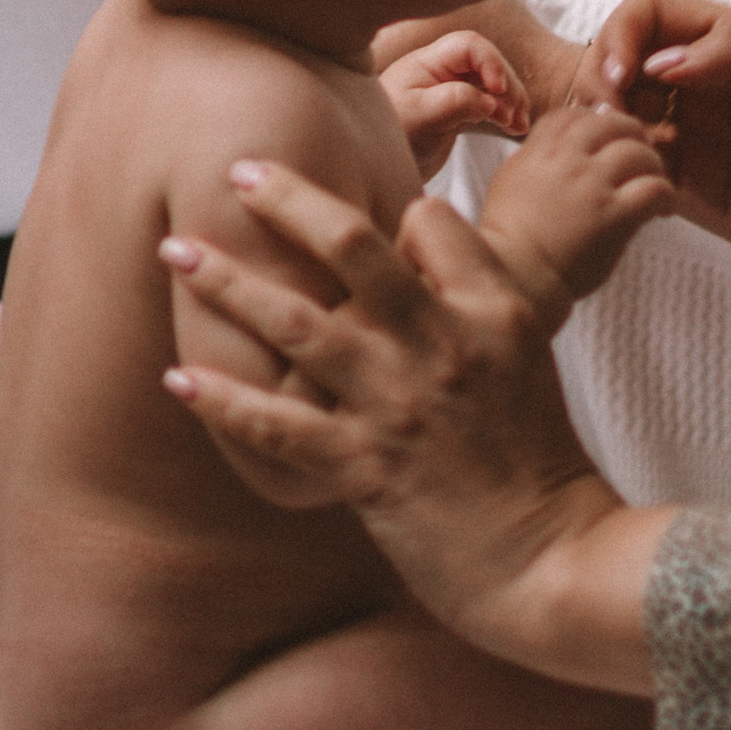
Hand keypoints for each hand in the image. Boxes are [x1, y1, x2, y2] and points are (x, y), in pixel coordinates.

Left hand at [159, 161, 658, 685]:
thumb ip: (469, 298)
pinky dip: (224, 401)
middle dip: (285, 199)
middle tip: (236, 169)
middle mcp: (441, 342)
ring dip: (228, 282)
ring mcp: (400, 403)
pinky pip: (279, 427)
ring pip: (298, 323)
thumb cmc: (538, 459)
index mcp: (491, 308)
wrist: (555, 560)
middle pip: (352, 244)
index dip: (385, 210)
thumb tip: (407, 257)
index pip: (425, 221)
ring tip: (175, 249)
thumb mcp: (526, 354)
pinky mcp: (368, 470)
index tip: (340, 215)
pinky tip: (179, 378)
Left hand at [373, 0, 584, 119]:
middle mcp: (442, 71)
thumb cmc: (391, 134)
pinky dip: (506, 114)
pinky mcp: (459, 112)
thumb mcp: (418, 117)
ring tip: (519, 125)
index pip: (469, 45)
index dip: (491, 63)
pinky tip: (515, 129)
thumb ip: (453, 102)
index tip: (497, 92)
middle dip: (507, 85)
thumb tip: (490, 102)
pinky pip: (491, 104)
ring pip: (493, 84)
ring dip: (512, 100)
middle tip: (513, 116)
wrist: (374, 166)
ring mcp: (452, 90)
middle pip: (487, 63)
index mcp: (428, 62)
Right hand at [475, 101, 675, 319]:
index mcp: (540, 151)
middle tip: (640, 151)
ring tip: (653, 180)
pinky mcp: (615, 216)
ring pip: (638, 153)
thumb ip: (534, 155)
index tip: (605, 138)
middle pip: (612, 124)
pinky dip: (665, 195)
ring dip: (652, 164)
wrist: (516, 278)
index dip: (595, 121)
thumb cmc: (509, 237)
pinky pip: (655, 189)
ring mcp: (593, 186)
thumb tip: (556, 141)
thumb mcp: (510, 180)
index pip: (575, 116)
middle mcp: (568, 161)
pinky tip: (662, 210)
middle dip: (630, 133)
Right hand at [581, 0, 730, 325]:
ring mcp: (705, 131)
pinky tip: (637, 183)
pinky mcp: (701, 184)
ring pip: (625, 107)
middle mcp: (714, 79)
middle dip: (601, 80)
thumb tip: (660, 60)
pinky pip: (640, 160)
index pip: (650, 10)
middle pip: (626, 56)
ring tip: (618, 156)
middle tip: (603, 125)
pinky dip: (623, 164)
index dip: (621, 37)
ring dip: (607, 124)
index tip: (618, 83)